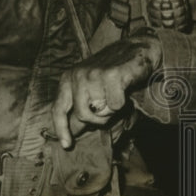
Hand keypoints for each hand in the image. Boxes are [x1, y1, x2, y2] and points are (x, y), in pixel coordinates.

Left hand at [51, 33, 162, 148]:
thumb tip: (75, 130)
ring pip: (101, 112)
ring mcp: (94, 74)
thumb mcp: (91, 88)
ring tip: (116, 94)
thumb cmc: (113, 73)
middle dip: (98, 119)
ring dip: (112, 110)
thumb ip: (81, 106)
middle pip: (83, 115)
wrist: (137, 49)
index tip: (67, 145)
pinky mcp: (111, 75)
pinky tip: (125, 88)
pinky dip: (123, 102)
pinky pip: (116, 105)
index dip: (61, 129)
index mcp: (68, 78)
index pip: (58, 109)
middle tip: (108, 110)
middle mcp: (78, 75)